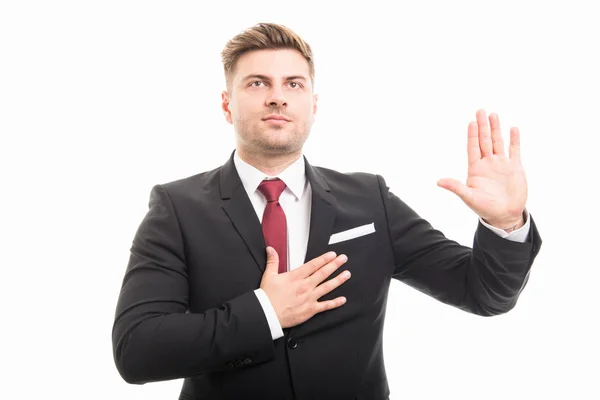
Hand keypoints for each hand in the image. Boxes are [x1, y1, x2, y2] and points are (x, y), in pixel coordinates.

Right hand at [259, 247, 350, 328]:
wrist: (267, 314)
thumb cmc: (267, 297)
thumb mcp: (269, 276)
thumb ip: (273, 261)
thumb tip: (271, 249)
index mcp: (295, 277)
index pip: (313, 265)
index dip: (324, 258)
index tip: (332, 254)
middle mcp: (305, 286)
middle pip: (323, 273)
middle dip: (335, 265)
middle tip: (343, 259)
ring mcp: (309, 298)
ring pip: (327, 287)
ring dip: (338, 280)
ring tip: (347, 274)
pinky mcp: (310, 310)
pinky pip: (326, 306)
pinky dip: (335, 303)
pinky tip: (343, 299)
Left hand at [437, 109, 526, 228]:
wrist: (505, 215)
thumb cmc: (484, 208)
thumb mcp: (469, 197)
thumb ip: (456, 187)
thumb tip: (439, 182)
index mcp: (476, 168)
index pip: (472, 147)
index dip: (472, 135)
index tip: (471, 122)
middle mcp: (488, 163)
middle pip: (484, 140)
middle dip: (483, 126)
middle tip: (481, 111)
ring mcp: (501, 164)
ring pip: (498, 142)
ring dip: (496, 129)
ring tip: (494, 115)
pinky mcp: (515, 167)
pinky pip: (514, 150)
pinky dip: (514, 140)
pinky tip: (513, 129)